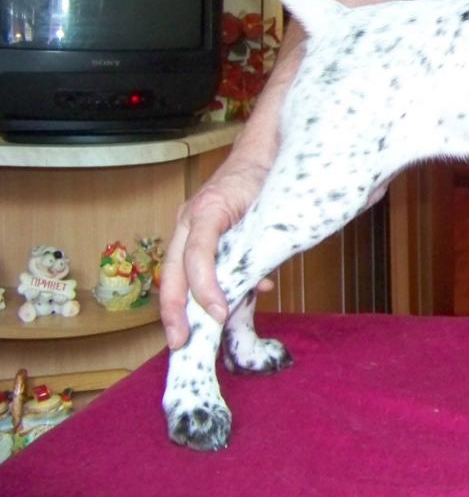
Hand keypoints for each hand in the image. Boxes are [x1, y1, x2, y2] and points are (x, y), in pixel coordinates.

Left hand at [160, 156, 271, 349]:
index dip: (177, 308)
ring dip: (193, 302)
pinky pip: (199, 252)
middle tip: (181, 342)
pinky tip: (218, 302)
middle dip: (173, 314)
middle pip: (169, 277)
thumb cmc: (263, 190)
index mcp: (194, 233)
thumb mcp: (253, 235)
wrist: (271, 153)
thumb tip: (256, 288)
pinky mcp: (206, 210)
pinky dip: (206, 281)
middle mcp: (186, 225)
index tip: (184, 337)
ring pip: (181, 267)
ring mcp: (193, 217)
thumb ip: (249, 260)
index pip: (177, 277)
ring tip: (210, 325)